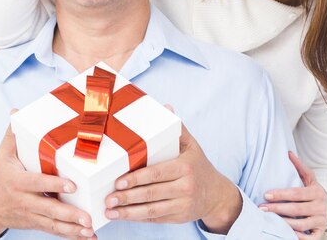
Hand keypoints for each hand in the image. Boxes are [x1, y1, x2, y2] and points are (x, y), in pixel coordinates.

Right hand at [0, 119, 96, 239]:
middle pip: (48, 209)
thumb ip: (13, 134)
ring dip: (73, 229)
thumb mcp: (3, 154)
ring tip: (91, 230)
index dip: (54, 184)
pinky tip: (88, 237)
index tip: (72, 186)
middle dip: (68, 214)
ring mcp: (30, 215)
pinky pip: (54, 231)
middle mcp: (24, 201)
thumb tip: (16, 111)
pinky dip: (70, 235)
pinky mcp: (36, 223)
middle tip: (87, 217)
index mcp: (17, 182)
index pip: (37, 183)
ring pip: (53, 224)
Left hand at [104, 122, 241, 233]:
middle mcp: (185, 186)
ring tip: (110, 211)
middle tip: (108, 198)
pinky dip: (138, 218)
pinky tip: (123, 216)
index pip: (157, 173)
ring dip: (129, 212)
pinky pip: (156, 219)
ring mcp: (183, 204)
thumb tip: (166, 107)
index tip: (118, 182)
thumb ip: (177, 129)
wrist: (217, 195)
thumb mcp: (191, 146)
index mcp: (185, 167)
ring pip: (152, 210)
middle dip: (128, 197)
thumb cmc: (198, 166)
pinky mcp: (179, 217)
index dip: (137, 179)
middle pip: (152, 193)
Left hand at [259, 151, 326, 238]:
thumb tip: (289, 153)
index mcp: (317, 192)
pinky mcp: (319, 232)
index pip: (296, 193)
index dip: (280, 194)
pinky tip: (285, 233)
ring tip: (269, 220)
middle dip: (277, 209)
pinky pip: (308, 238)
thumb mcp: (309, 178)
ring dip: (284, 223)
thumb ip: (299, 166)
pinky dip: (297, 236)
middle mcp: (320, 207)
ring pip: (300, 224)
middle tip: (262, 208)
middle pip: (296, 209)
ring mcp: (320, 221)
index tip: (266, 195)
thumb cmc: (314, 192)